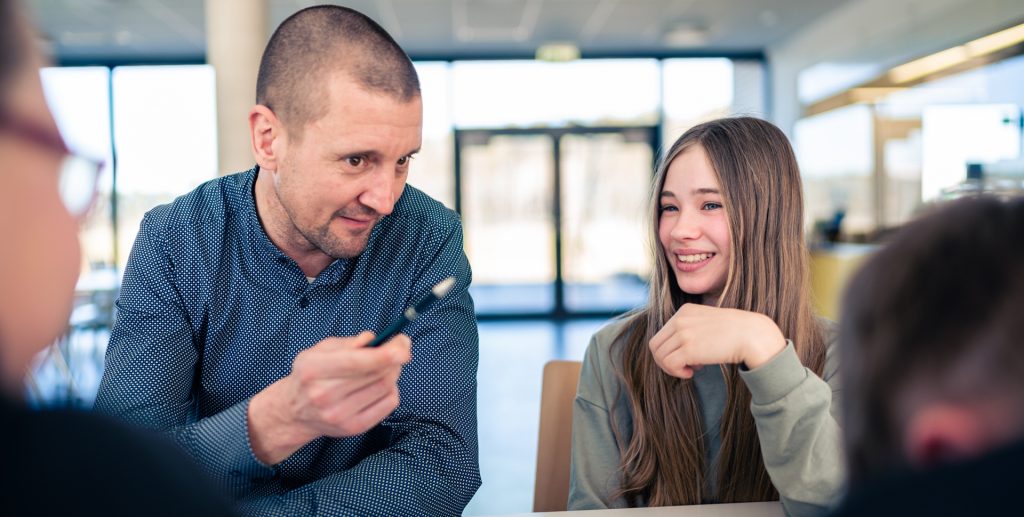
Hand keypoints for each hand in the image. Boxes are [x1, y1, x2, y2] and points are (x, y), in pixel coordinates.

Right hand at [248, 331, 411, 463]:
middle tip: (400, 348)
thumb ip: (348, 343)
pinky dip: (392, 390)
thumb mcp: (320, 350)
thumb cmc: (311, 375)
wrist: (295, 412)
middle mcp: (324, 394)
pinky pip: (388, 405)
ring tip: (386, 366)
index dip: (384, 354)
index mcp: (314, 369)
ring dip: (393, 372)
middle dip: (395, 358)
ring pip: (385, 388)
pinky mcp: (353, 428)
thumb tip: (373, 339)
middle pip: (376, 374)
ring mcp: (339, 414)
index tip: (403, 346)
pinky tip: (381, 385)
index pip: (356, 362)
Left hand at [649, 304, 785, 378]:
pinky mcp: (688, 348)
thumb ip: (692, 329)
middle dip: (667, 360)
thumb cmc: (736, 333)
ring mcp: (683, 333)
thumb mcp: (708, 323)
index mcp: (684, 311)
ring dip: (672, 368)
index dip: (671, 349)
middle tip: (686, 366)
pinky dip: (677, 372)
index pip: (662, 334)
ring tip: (691, 369)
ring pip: (659, 356)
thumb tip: (678, 350)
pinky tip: (692, 373)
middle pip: (656, 346)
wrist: (753, 335)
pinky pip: (669, 364)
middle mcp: (680, 319)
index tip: (689, 356)